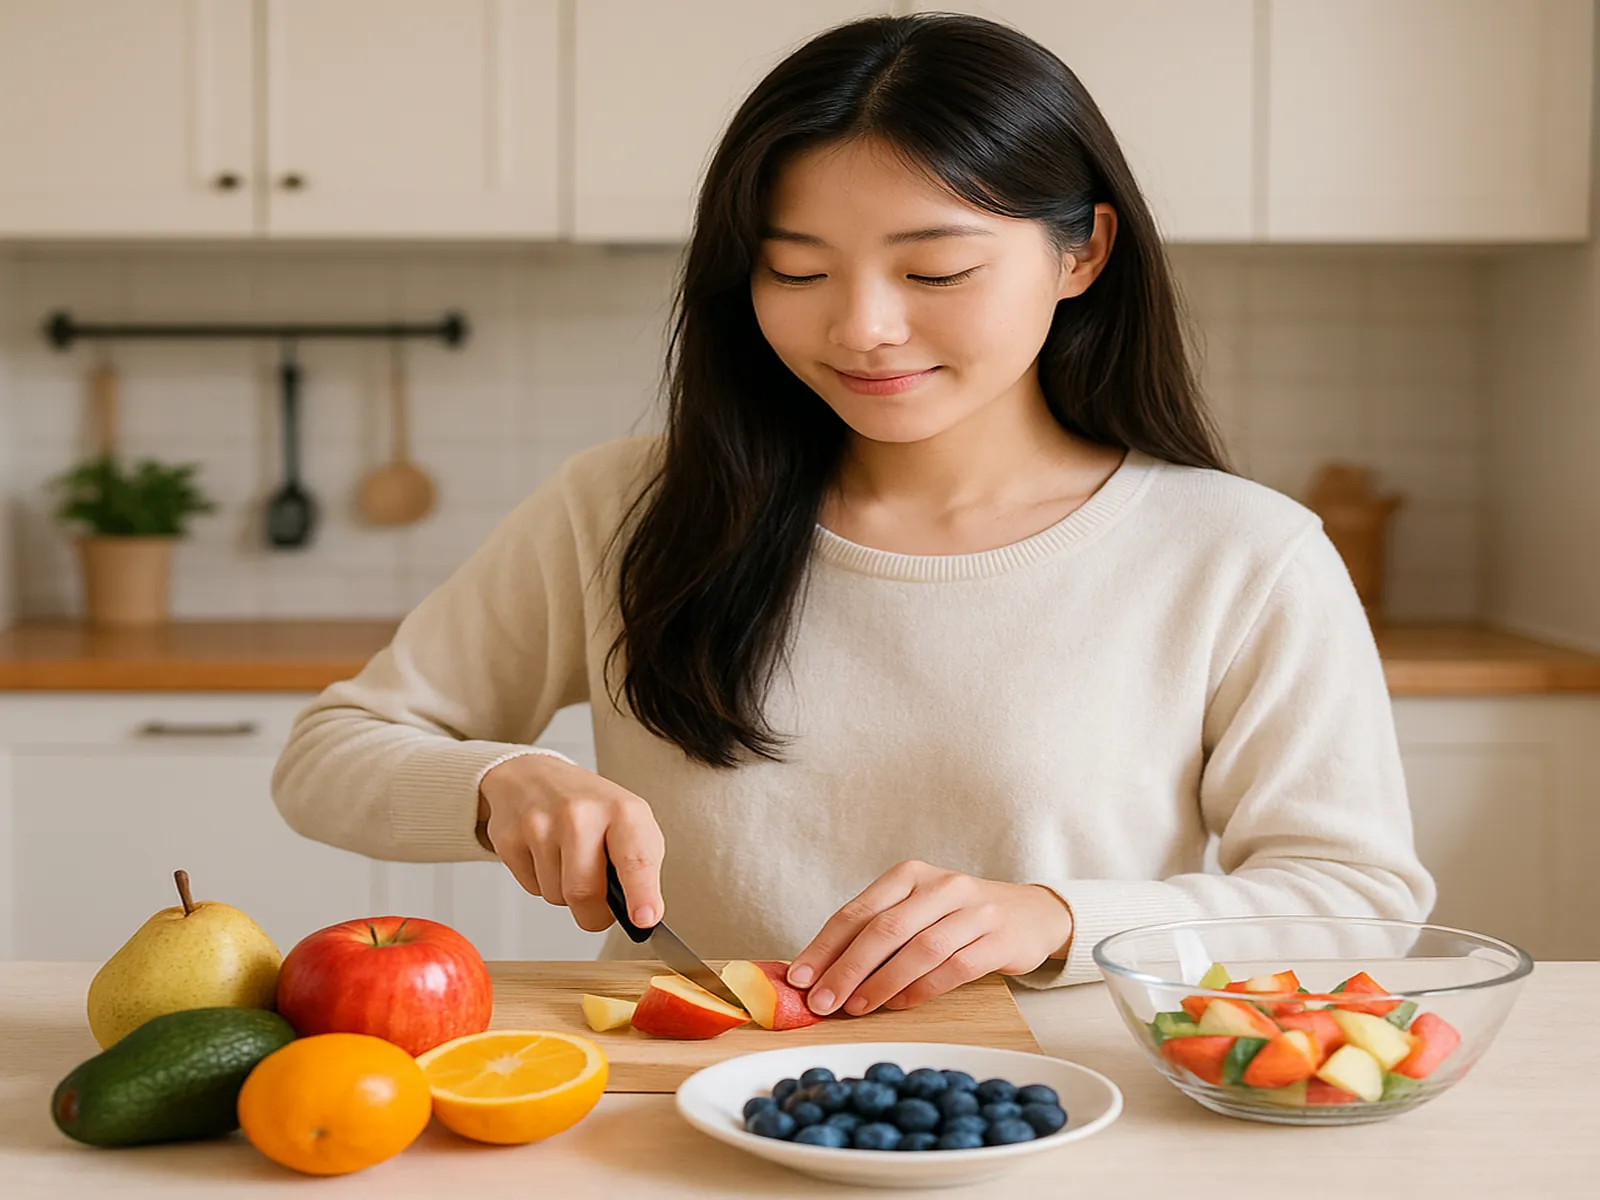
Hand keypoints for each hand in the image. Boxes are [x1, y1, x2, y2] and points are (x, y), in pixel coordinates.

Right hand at [477, 754, 665, 933]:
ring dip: (565, 893)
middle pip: (585, 893)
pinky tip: (546, 855)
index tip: (644, 918)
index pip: (636, 858)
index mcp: (622, 810)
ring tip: (569, 860)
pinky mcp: (509, 838)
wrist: (535, 777)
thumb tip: (644, 915)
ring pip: (556, 896)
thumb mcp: (631, 823)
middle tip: (599, 903)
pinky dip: (542, 883)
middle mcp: (581, 814)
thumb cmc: (591, 807)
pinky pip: (531, 889)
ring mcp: (541, 824)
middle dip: (594, 913)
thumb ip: (641, 866)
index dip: (641, 893)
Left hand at [785, 861, 1073, 1015]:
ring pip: (919, 949)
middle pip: (885, 929)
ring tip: (856, 1007)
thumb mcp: (915, 912)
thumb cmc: (956, 918)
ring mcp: (973, 911)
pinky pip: (954, 967)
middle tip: (822, 1002)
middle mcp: (941, 886)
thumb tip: (818, 974)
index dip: (825, 947)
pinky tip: (899, 1005)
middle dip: (847, 969)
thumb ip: (875, 935)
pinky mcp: (998, 939)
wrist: (1029, 914)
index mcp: (910, 875)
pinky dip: (921, 989)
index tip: (800, 977)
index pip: (858, 912)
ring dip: (882, 983)